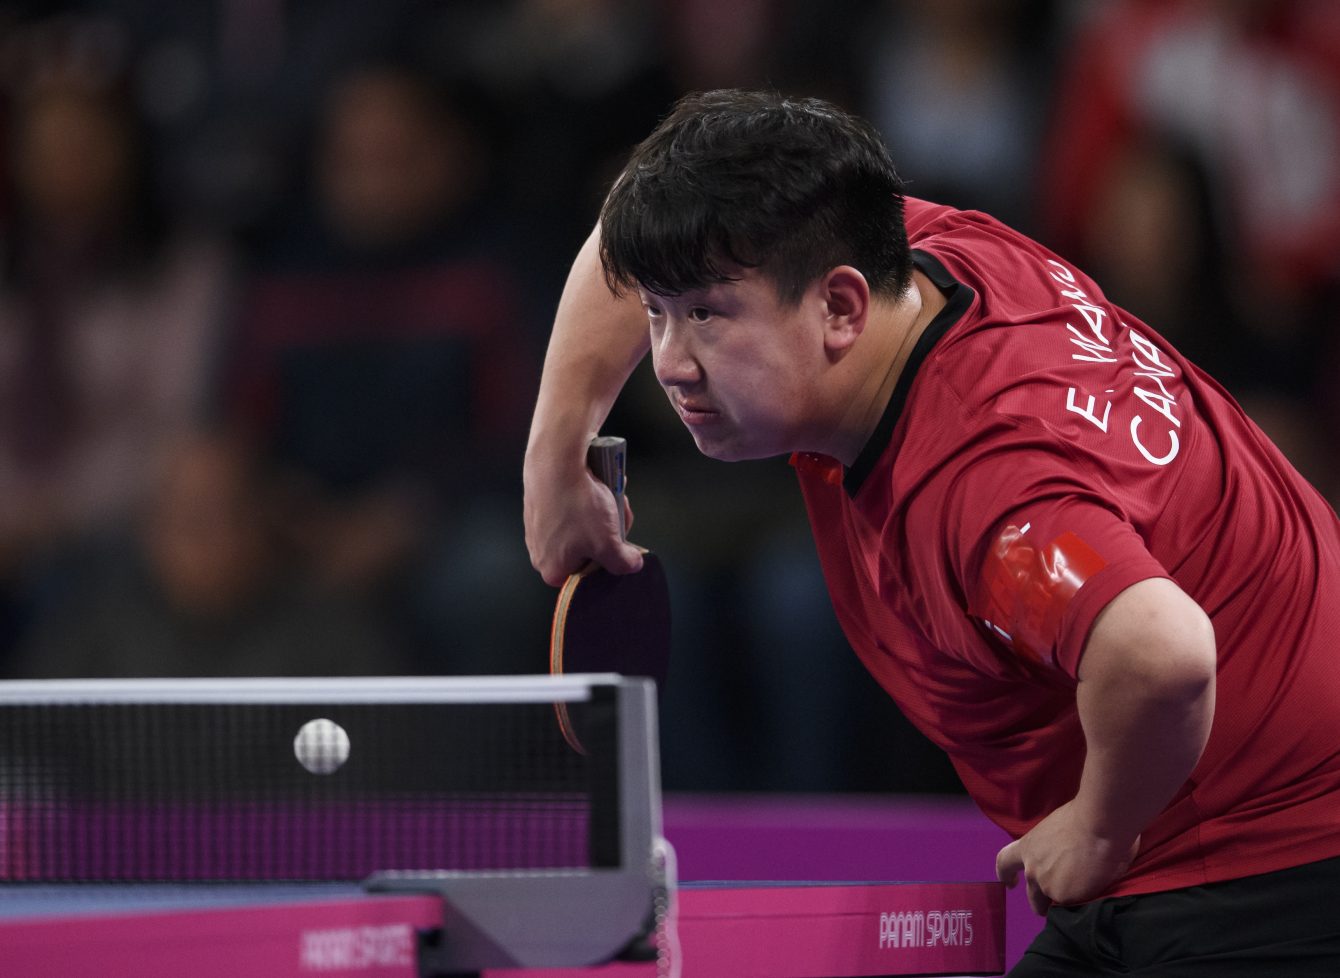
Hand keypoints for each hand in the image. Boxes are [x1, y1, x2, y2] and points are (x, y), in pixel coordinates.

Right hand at [523, 450, 642, 585]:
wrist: (555, 461)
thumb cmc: (577, 506)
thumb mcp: (609, 543)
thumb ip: (623, 562)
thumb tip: (631, 564)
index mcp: (552, 569)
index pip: (587, 575)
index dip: (606, 559)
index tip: (617, 544)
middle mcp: (539, 550)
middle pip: (587, 548)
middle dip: (607, 531)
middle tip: (614, 516)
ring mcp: (538, 525)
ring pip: (583, 525)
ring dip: (602, 512)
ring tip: (607, 496)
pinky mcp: (541, 503)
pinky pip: (571, 508)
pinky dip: (587, 498)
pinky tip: (594, 486)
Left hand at [995, 801, 1139, 914]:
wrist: (1098, 825)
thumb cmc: (1080, 819)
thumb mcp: (1053, 831)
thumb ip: (1050, 848)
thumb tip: (1061, 855)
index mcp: (1027, 848)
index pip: (1005, 863)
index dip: (1005, 874)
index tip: (1010, 884)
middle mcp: (1033, 870)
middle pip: (1032, 896)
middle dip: (1041, 903)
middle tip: (1054, 904)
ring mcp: (1048, 886)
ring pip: (1053, 904)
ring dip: (1063, 903)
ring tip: (1082, 896)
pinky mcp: (1065, 898)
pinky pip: (1073, 907)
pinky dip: (1082, 904)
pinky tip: (1094, 895)